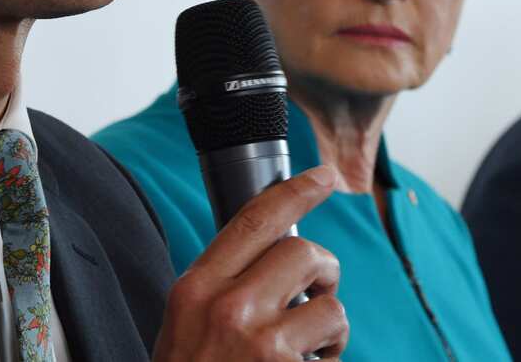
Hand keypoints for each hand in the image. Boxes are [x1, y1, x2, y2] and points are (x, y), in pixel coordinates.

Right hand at [152, 165, 348, 360]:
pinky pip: (335, 357)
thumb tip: (277, 260)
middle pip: (303, 254)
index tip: (325, 177)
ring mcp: (263, 347)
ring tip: (307, 354)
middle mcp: (228, 310)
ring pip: (331, 308)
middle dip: (323, 270)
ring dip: (330, 332)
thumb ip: (222, 289)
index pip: (254, 219)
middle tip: (317, 292)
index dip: (297, 191)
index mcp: (196, 290)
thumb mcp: (185, 328)